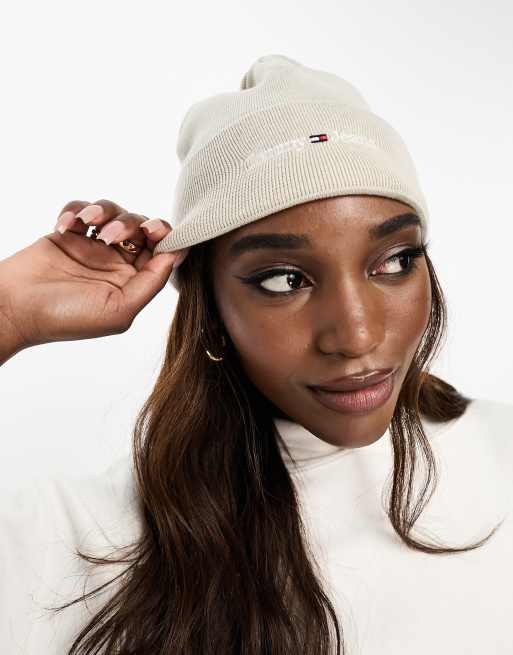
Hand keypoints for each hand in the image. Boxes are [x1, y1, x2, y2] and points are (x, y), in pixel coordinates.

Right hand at [0, 199, 187, 348]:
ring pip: (114, 212)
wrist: (15, 307)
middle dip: (134, 223)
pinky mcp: (69, 232)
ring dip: (105, 212)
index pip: (161, 252)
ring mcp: (92, 246)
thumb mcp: (120, 310)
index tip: (154, 232)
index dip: (165, 236)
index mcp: (133, 282)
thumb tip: (178, 255)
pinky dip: (76, 210)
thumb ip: (152, 283)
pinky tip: (65, 225)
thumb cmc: (67, 317)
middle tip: (116, 232)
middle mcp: (117, 263)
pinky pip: (81, 208)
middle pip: (141, 227)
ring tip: (89, 224)